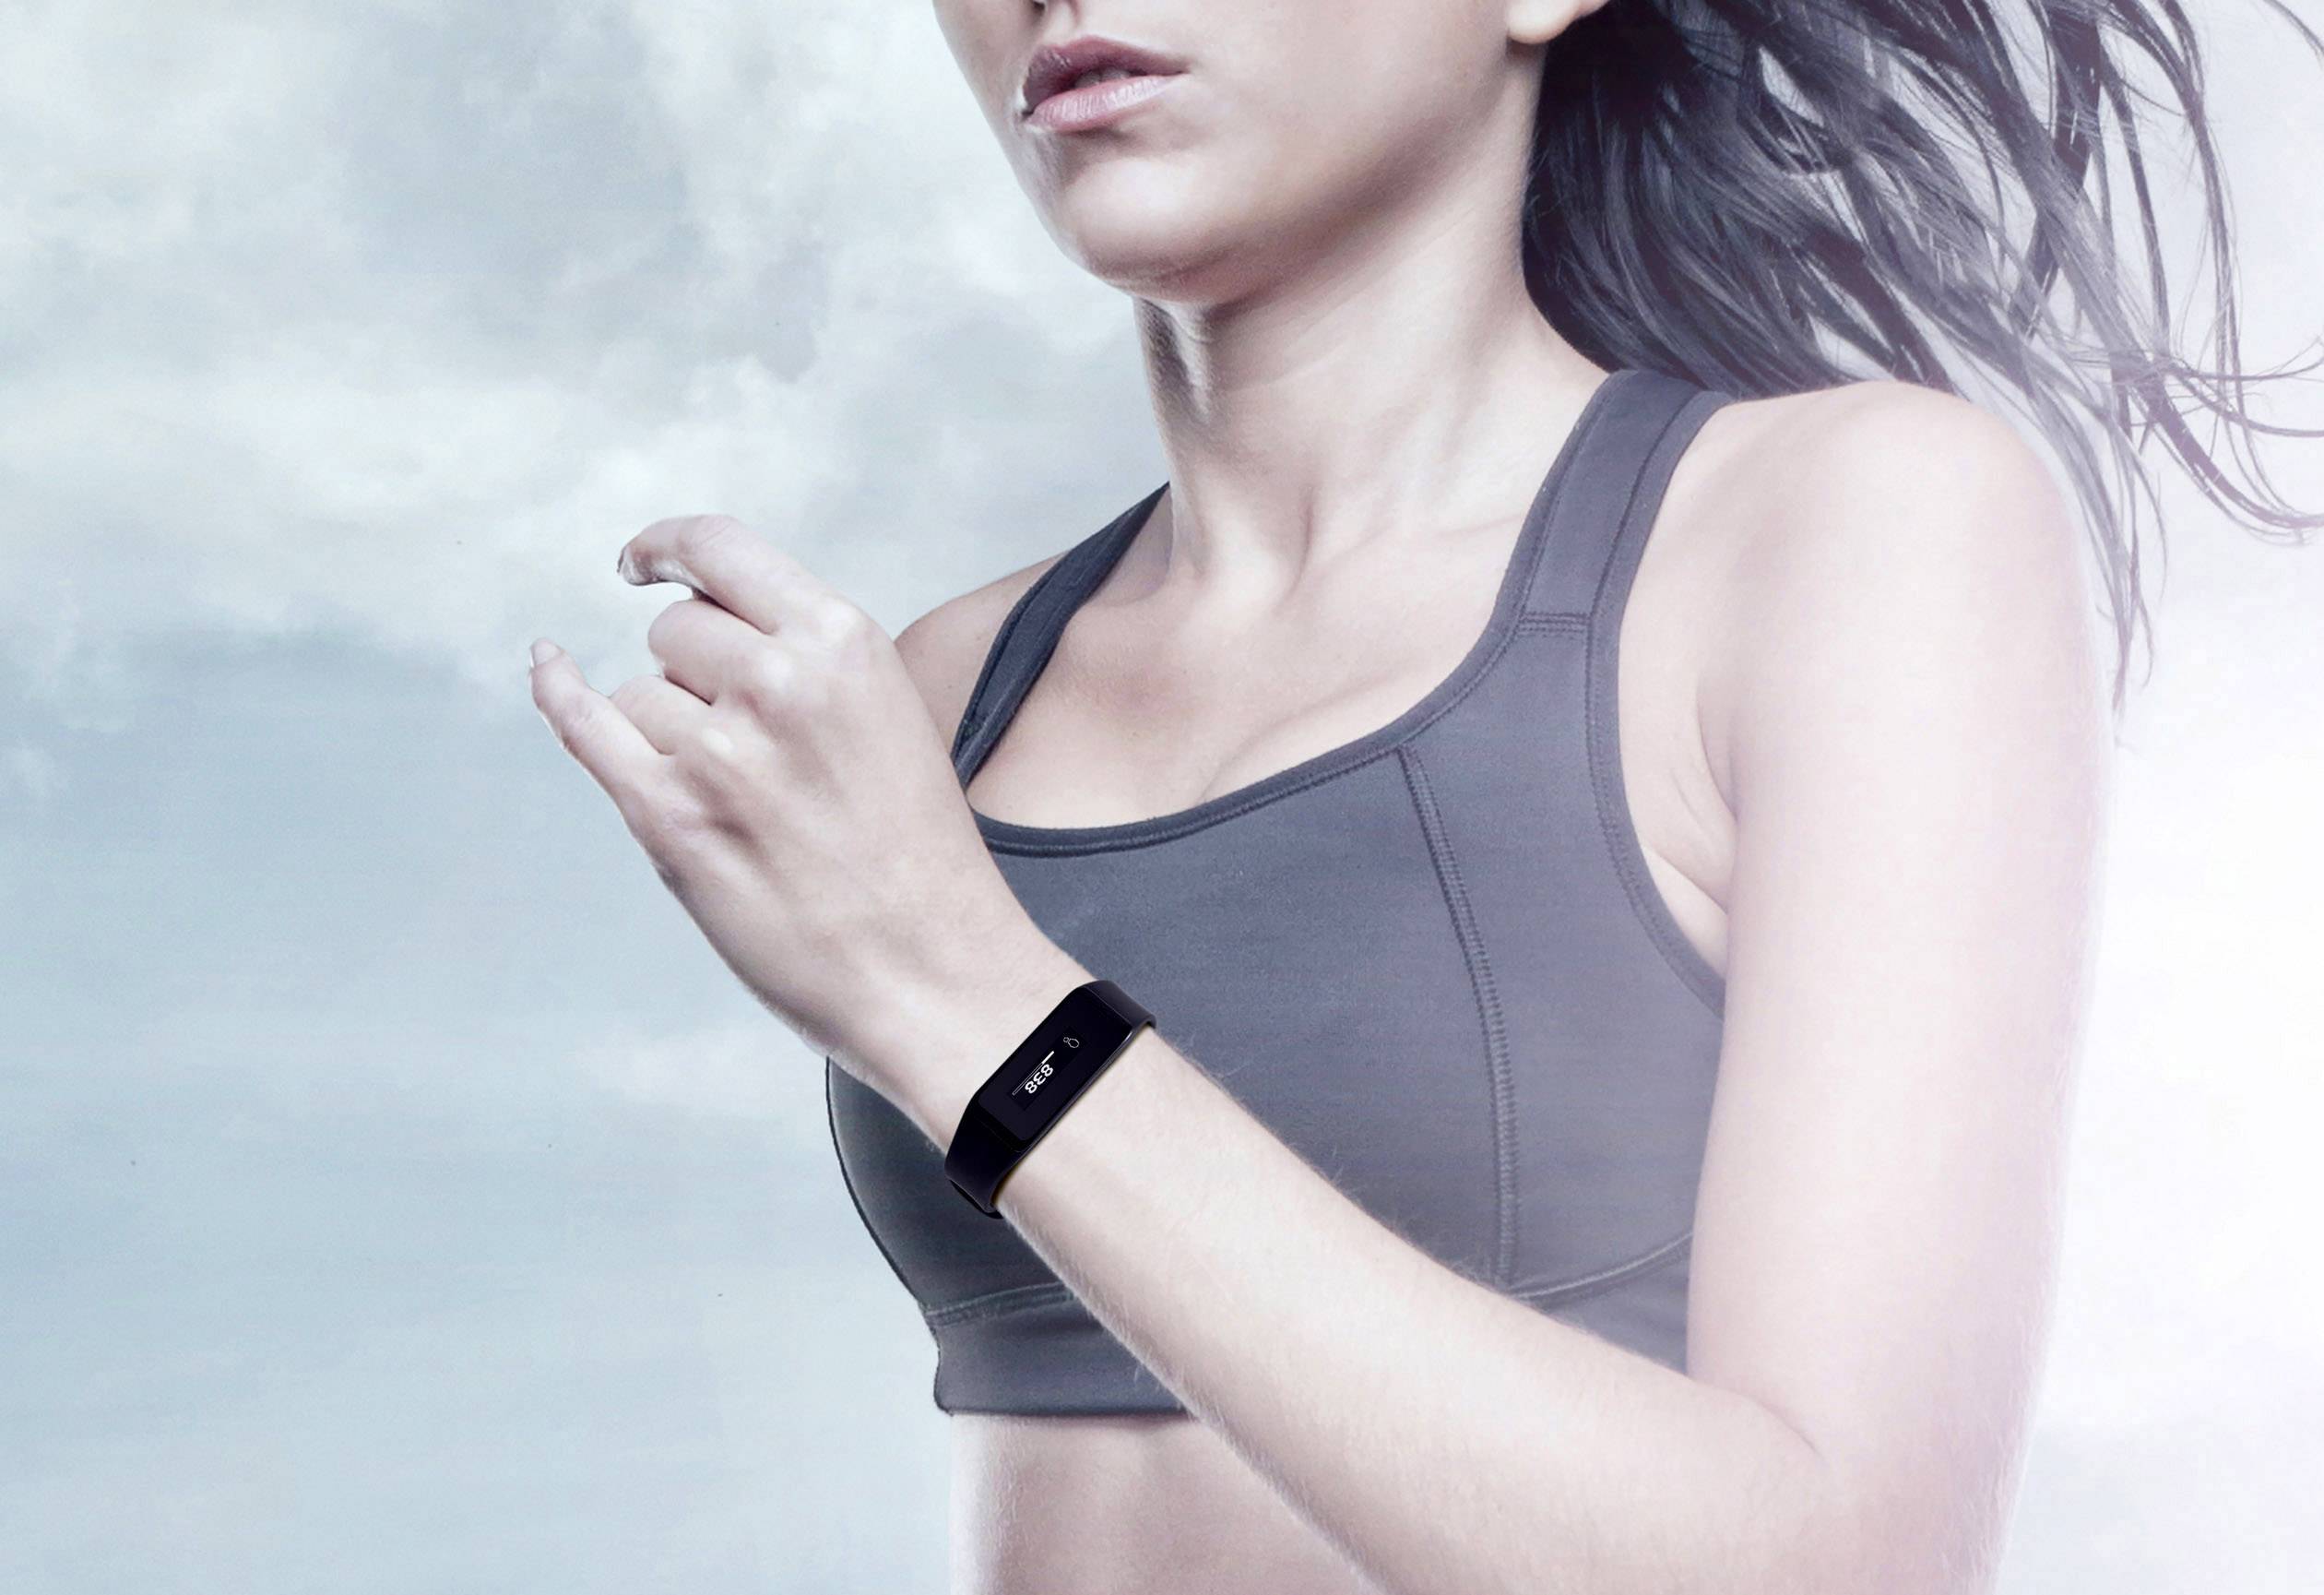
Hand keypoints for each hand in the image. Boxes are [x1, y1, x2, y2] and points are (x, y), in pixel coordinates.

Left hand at [527, 513, 1047, 1099]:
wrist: (932, 970)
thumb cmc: (915, 857)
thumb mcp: (888, 715)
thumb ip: (807, 660)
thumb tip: (702, 623)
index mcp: (842, 643)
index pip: (720, 550)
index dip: (669, 547)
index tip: (645, 561)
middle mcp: (777, 682)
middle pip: (676, 631)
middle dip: (696, 674)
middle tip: (754, 749)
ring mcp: (717, 751)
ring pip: (640, 694)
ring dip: (671, 734)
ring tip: (747, 803)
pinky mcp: (669, 818)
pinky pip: (586, 725)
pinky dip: (558, 691)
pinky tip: (548, 665)